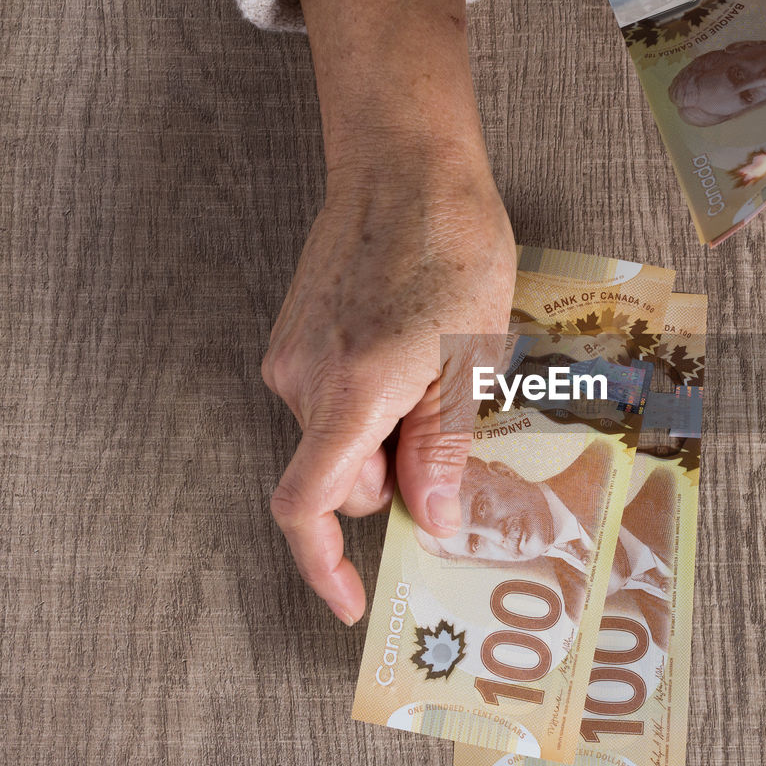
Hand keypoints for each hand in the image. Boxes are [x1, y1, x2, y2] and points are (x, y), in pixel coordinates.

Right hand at [263, 161, 513, 626]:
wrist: (405, 165)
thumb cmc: (452, 250)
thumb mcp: (473, 360)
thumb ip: (444, 448)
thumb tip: (432, 518)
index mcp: (349, 393)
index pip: (308, 506)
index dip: (325, 567)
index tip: (354, 599)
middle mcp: (302, 380)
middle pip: (343, 479)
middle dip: (395, 477)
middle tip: (452, 427)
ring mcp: (291, 354)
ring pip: (341, 438)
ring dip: (388, 433)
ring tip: (438, 370)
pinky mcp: (295, 334)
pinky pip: (333, 399)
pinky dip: (371, 402)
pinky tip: (412, 353)